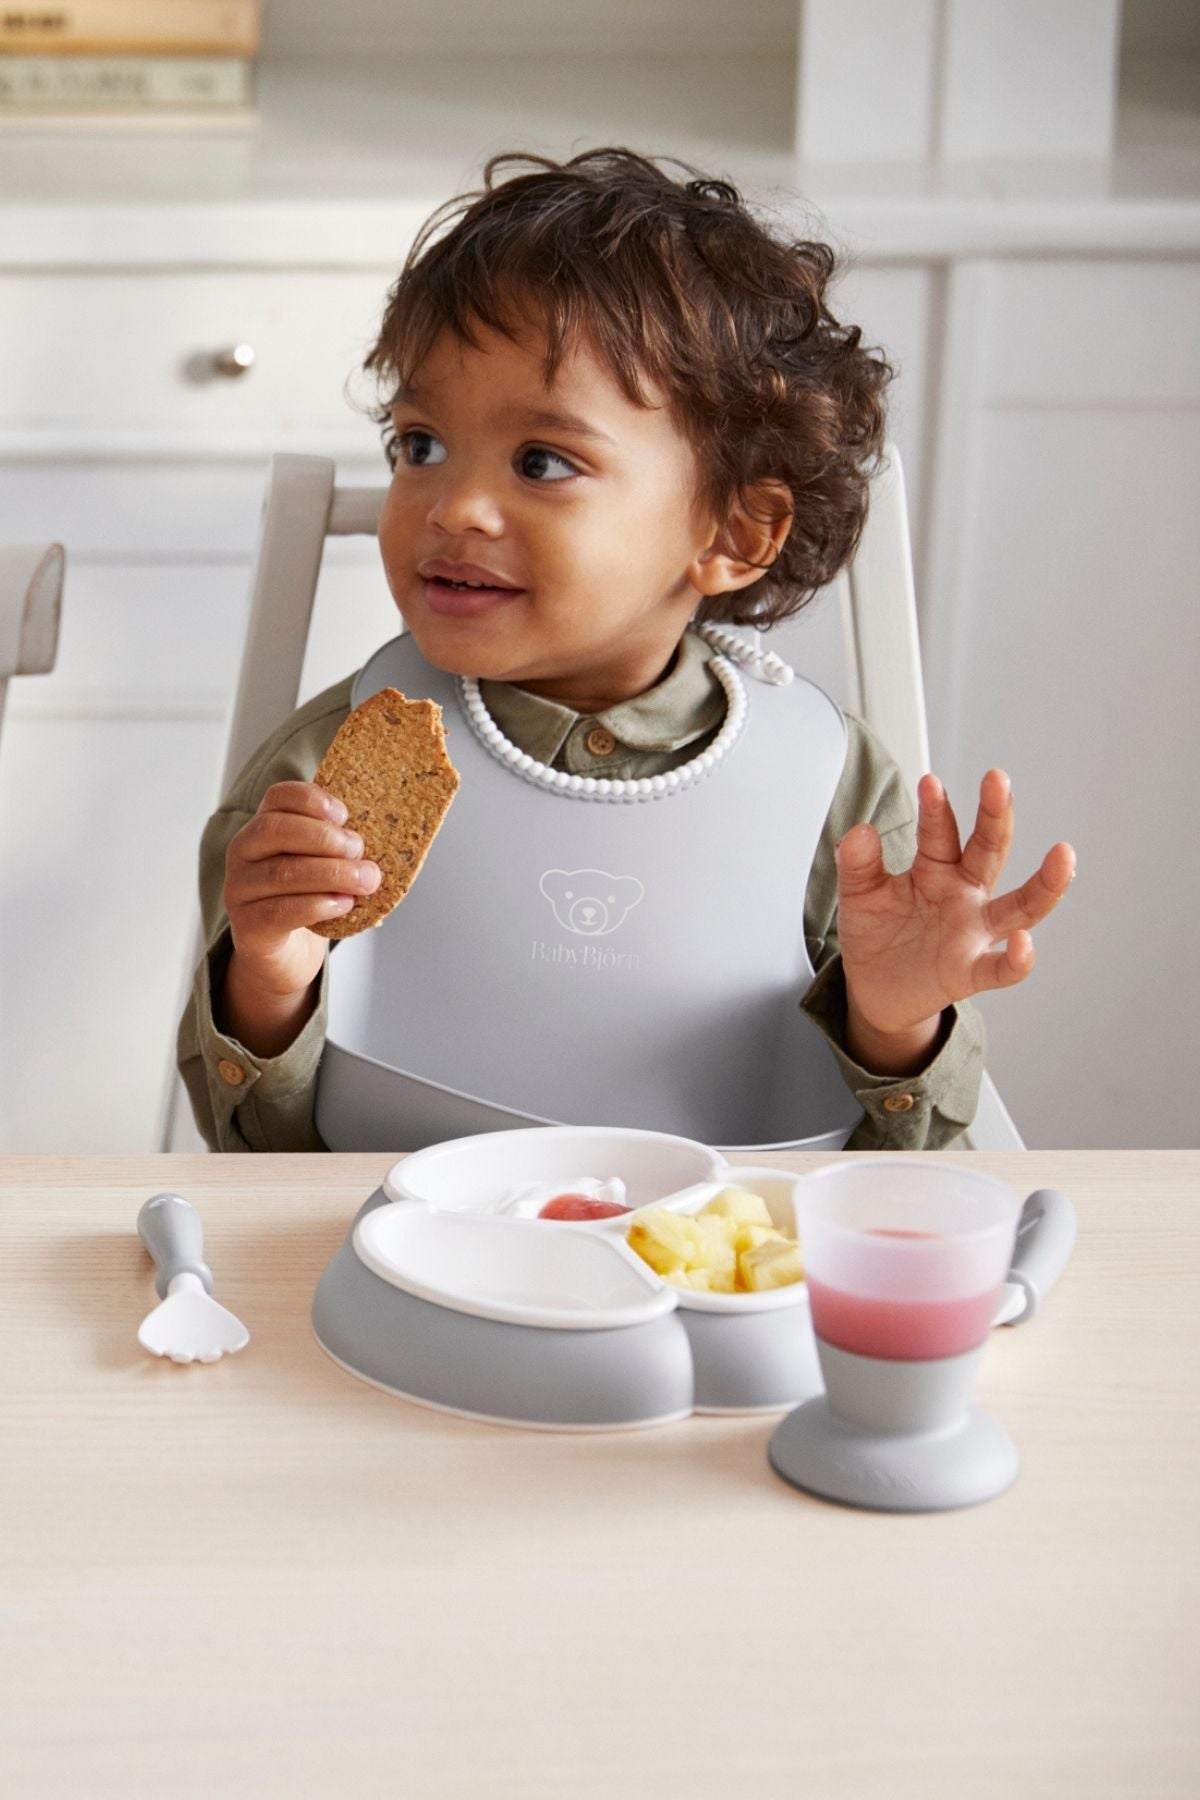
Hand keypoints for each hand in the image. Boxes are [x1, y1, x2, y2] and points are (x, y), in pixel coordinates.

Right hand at [223, 781, 381, 998]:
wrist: (283, 955)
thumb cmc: (307, 900)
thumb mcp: (321, 865)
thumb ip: (339, 847)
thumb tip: (384, 833)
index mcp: (263, 828)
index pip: (277, 797)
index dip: (312, 799)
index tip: (344, 815)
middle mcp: (243, 853)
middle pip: (275, 829)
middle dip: (324, 838)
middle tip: (359, 850)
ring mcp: (240, 890)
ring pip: (281, 873)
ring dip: (332, 874)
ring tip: (365, 880)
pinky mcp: (247, 927)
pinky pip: (280, 911)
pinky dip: (318, 905)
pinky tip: (343, 905)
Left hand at [835, 768, 1075, 1041]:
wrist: (874, 989)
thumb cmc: (878, 933)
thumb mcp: (860, 894)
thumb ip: (858, 864)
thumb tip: (860, 831)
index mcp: (937, 868)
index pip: (942, 832)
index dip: (937, 808)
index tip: (929, 782)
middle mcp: (965, 894)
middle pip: (990, 851)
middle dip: (996, 816)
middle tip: (997, 781)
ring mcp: (973, 931)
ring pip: (1022, 906)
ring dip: (1046, 883)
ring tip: (1063, 855)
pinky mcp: (969, 972)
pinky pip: (1001, 969)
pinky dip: (1017, 960)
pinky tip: (1024, 944)